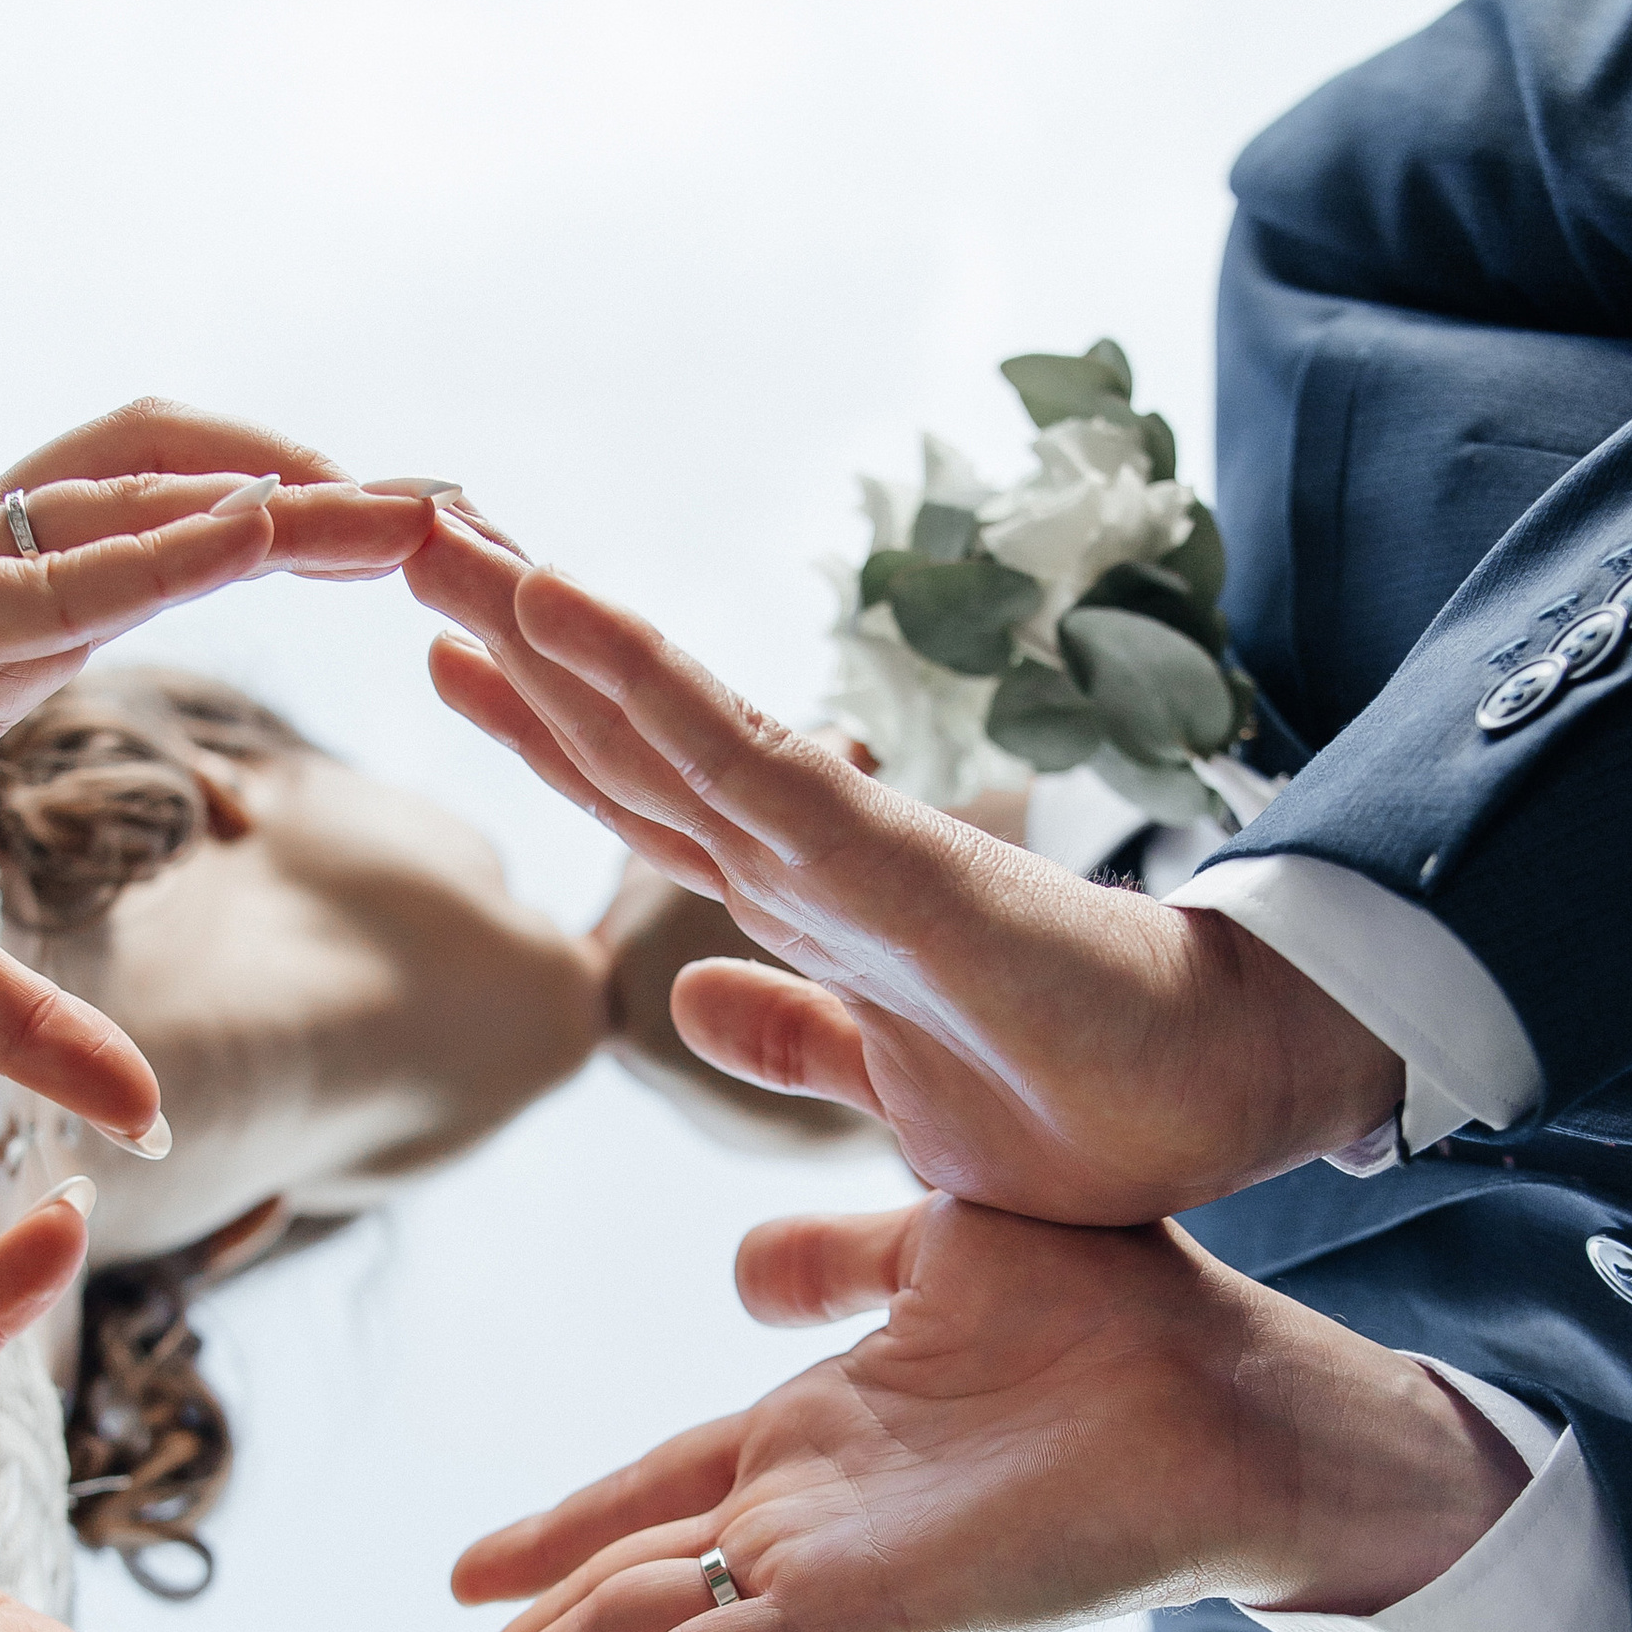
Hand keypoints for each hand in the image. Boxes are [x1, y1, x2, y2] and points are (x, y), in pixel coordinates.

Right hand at [0, 402, 441, 1152]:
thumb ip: (34, 1027)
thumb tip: (144, 1117)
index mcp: (8, 639)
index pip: (193, 561)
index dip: (315, 551)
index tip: (445, 578)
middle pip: (199, 496)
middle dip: (344, 502)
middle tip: (483, 526)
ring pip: (140, 491)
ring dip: (284, 491)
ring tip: (411, 503)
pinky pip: (38, 562)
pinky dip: (157, 544)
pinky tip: (258, 534)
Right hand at [389, 1193, 1527, 1631]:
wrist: (1244, 1398)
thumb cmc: (1124, 1317)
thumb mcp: (935, 1245)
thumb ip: (833, 1250)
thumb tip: (741, 1257)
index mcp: (815, 1441)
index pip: (645, 1494)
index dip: (547, 1533)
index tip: (454, 1577)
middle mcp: (802, 1523)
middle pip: (610, 1594)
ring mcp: (821, 1578)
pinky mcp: (859, 1616)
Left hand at [408, 527, 1398, 1220]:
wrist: (1235, 1098)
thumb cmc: (1091, 1105)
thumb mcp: (895, 1104)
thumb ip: (796, 1046)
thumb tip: (688, 999)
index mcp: (808, 907)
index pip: (646, 798)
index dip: (543, 726)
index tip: (447, 654)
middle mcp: (811, 855)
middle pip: (626, 730)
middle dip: (511, 632)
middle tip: (396, 525)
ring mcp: (846, 848)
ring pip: (660, 716)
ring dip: (546, 620)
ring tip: (438, 527)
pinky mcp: (893, 864)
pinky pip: (743, 756)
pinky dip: (647, 678)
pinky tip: (561, 607)